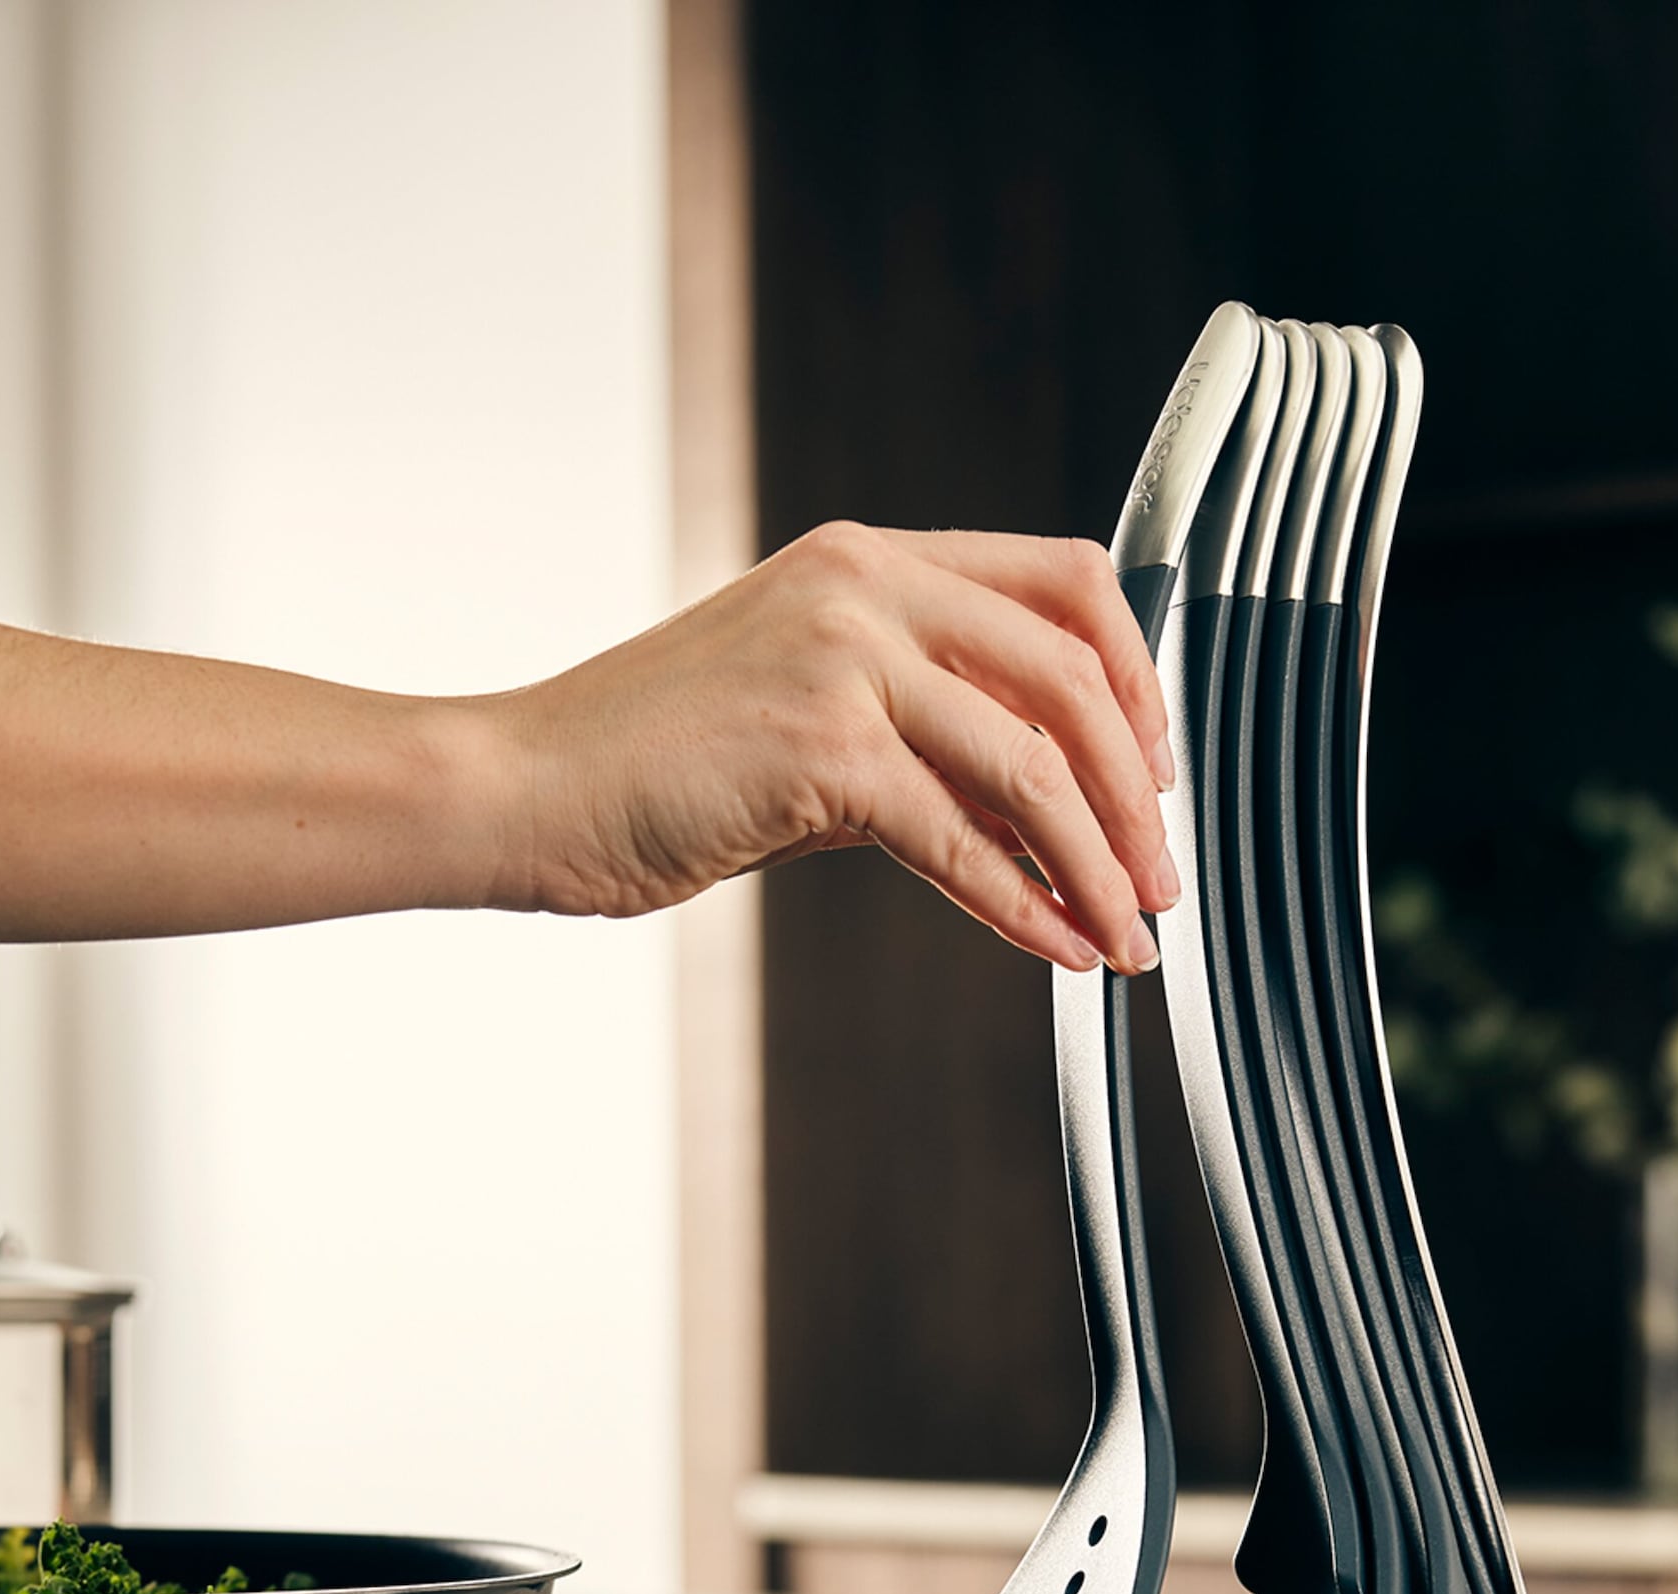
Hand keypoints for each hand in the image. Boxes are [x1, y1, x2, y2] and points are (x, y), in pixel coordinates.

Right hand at [478, 522, 1177, 976]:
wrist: (519, 789)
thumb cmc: (638, 765)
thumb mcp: (796, 715)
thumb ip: (909, 732)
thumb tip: (1027, 805)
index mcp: (866, 562)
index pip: (1063, 582)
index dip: (1137, 677)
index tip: (1156, 767)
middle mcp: (865, 588)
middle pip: (1073, 672)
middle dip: (1138, 792)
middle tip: (1158, 877)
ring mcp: (843, 660)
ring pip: (1034, 763)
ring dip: (1099, 864)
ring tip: (1124, 935)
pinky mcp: (819, 751)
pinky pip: (962, 838)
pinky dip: (1023, 904)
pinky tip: (1055, 948)